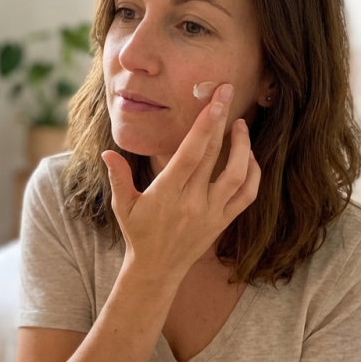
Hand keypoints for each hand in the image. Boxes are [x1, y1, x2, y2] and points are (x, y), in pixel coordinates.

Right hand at [102, 84, 259, 278]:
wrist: (157, 269)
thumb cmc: (138, 233)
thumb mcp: (123, 206)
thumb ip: (118, 178)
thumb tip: (107, 153)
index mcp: (167, 194)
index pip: (190, 154)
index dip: (204, 125)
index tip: (214, 101)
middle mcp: (193, 202)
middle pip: (214, 155)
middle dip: (222, 120)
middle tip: (227, 92)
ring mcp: (212, 212)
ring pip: (238, 174)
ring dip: (243, 146)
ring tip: (239, 125)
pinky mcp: (223, 221)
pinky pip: (247, 195)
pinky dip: (253, 173)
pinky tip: (248, 156)